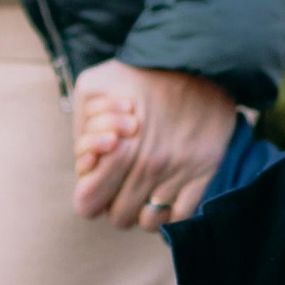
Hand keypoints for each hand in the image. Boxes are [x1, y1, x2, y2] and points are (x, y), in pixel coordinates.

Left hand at [69, 60, 236, 228]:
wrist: (198, 61)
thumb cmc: (141, 74)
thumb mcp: (94, 84)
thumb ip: (80, 123)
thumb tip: (85, 163)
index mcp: (117, 150)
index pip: (88, 205)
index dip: (89, 195)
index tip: (98, 182)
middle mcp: (148, 167)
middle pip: (118, 218)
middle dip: (115, 203)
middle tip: (122, 184)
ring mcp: (178, 173)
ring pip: (149, 223)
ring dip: (143, 211)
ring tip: (145, 190)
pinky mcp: (204, 173)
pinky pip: (181, 217)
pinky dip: (171, 213)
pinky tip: (167, 193)